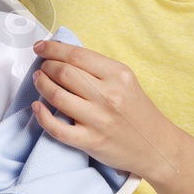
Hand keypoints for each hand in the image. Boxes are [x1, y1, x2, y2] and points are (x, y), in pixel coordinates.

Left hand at [29, 39, 176, 179]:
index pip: (77, 55)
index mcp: (118, 75)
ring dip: (42, 85)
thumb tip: (63, 53)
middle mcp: (109, 96)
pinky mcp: (91, 141)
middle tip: (42, 66)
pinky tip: (37, 107)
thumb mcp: (125, 81)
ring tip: (39, 80)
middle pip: (64, 73)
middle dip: (46, 66)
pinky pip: (57, 128)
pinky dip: (42, 116)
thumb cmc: (137, 111)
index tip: (40, 47)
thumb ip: (98, 68)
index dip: (53, 49)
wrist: (156, 146)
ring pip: (57, 96)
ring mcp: (99, 120)